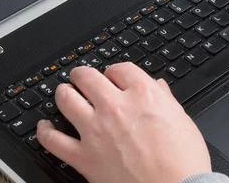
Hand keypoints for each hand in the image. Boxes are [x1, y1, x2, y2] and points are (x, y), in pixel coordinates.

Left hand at [36, 64, 210, 182]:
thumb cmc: (183, 160)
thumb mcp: (182, 120)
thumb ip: (165, 99)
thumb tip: (158, 88)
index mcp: (143, 94)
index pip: (120, 68)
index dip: (115, 72)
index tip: (114, 77)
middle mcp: (116, 107)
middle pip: (87, 77)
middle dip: (83, 75)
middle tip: (82, 78)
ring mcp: (96, 131)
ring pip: (66, 99)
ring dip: (64, 93)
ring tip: (64, 93)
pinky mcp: (84, 157)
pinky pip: (52, 140)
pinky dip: (44, 131)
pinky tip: (44, 127)